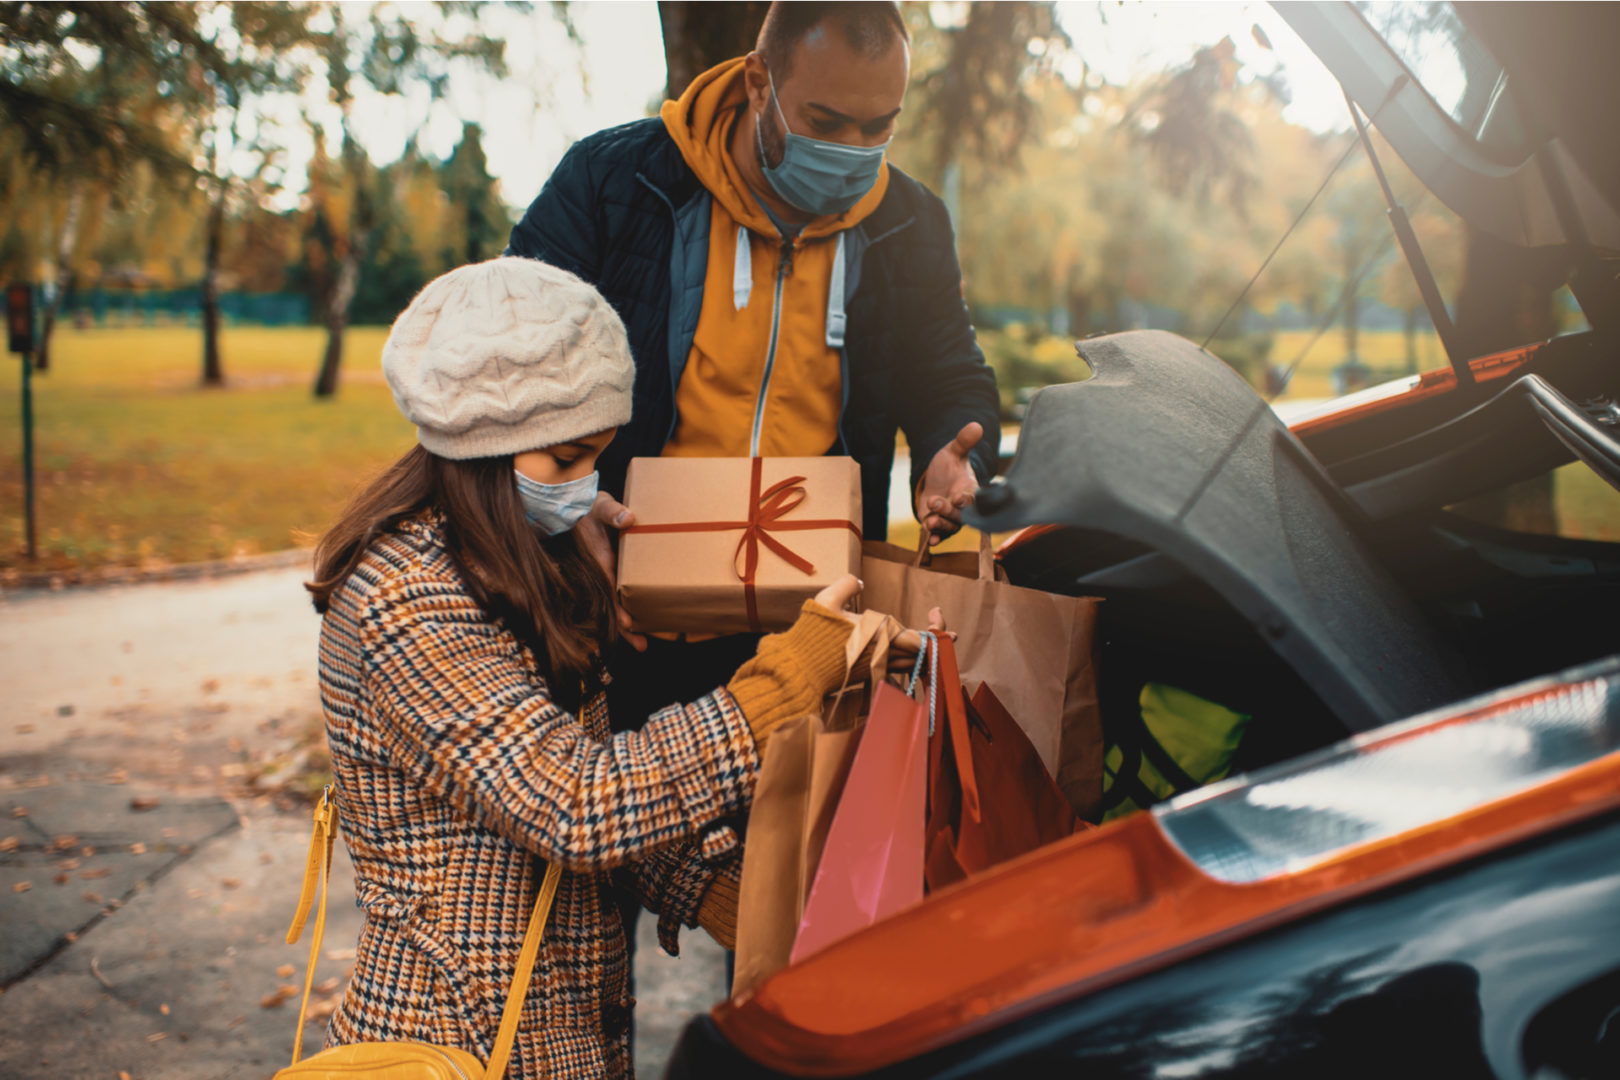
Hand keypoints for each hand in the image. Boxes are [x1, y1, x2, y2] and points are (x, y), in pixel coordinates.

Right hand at [578, 491, 646, 651]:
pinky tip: (645, 624)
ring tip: (643, 645)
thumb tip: (628, 517)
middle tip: (641, 645)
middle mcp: (600, 574)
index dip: (616, 608)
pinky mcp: (613, 575)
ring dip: (628, 626)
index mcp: (598, 562)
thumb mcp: (602, 507)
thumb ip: (613, 512)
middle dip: (624, 628)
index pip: (607, 590)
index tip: (626, 623)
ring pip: (615, 606)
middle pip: (611, 606)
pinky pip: (620, 595)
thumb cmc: (593, 508)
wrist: (582, 508)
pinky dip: (630, 610)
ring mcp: (606, 577)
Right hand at [812, 574, 950, 660]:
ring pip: (912, 664)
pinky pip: (898, 669)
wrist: (800, 668)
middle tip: (946, 629)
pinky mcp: (869, 674)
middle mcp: (884, 654)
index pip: (921, 639)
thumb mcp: (827, 599)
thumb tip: (859, 582)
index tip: (937, 612)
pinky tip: (906, 652)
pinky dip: (909, 660)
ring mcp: (877, 667)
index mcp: (880, 634)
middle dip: (937, 642)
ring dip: (925, 653)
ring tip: (932, 641)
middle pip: (923, 654)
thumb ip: (847, 585)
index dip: (937, 629)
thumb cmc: (814, 633)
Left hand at [914, 421, 982, 546]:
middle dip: (948, 511)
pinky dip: (935, 539)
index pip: (974, 498)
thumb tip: (976, 425)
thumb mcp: (952, 452)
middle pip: (961, 515)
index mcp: (970, 490)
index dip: (967, 500)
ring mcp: (951, 519)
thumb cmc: (948, 467)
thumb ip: (963, 442)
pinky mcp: (938, 526)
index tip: (959, 497)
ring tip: (929, 520)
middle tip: (936, 503)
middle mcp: (964, 508)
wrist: (934, 481)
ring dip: (940, 525)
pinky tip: (930, 541)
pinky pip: (939, 536)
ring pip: (950, 527)